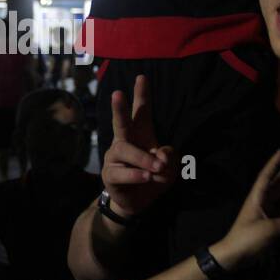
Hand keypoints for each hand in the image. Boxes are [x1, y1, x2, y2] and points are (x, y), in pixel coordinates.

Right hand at [101, 75, 175, 217]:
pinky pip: (122, 172)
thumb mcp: (170, 167)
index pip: (141, 112)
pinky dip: (137, 174)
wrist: (137, 202)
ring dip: (143, 159)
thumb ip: (170, 157)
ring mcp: (114, 157)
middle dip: (120, 108)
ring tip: (158, 167)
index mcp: (141, 134)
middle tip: (117, 93)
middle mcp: (124, 142)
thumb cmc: (153, 176)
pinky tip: (147, 177)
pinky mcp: (110, 174)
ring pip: (125, 151)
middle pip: (121, 123)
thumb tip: (160, 155)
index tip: (142, 77)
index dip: (142, 95)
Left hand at [215, 149, 279, 267]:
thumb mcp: (270, 229)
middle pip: (274, 187)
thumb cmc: (248, 238)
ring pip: (279, 204)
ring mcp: (262, 216)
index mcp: (256, 199)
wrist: (233, 256)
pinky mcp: (265, 228)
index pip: (266, 177)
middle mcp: (259, 204)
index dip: (273, 164)